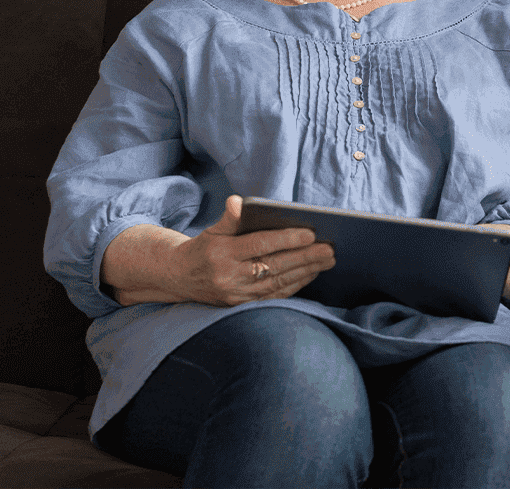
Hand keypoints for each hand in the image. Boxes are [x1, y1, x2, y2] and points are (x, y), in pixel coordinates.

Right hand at [106, 195, 334, 306]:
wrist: (179, 278)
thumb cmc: (204, 247)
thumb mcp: (212, 229)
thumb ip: (229, 218)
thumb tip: (238, 202)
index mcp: (221, 253)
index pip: (259, 245)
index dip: (286, 239)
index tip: (310, 233)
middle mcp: (229, 277)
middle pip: (274, 266)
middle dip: (304, 258)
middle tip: (329, 249)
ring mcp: (236, 294)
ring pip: (277, 283)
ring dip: (306, 272)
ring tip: (328, 260)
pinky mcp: (241, 305)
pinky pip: (273, 296)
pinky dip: (295, 285)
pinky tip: (312, 274)